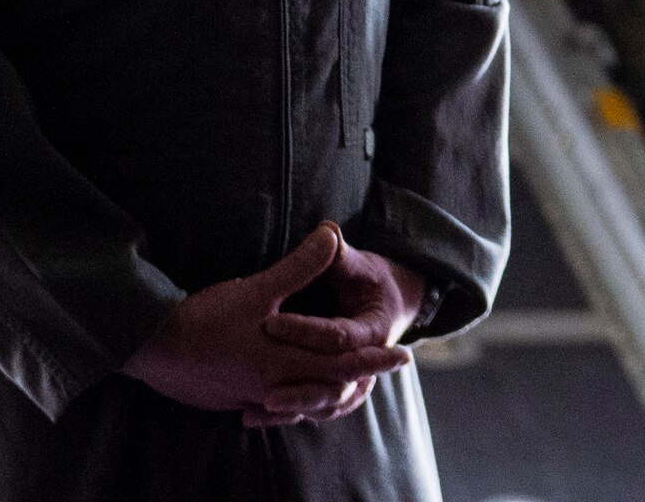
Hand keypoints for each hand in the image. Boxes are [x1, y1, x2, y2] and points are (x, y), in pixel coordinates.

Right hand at [123, 222, 409, 422]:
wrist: (152, 349)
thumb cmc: (206, 320)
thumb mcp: (258, 290)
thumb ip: (300, 266)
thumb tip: (332, 233)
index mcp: (286, 360)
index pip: (342, 362)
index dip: (374, 358)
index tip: (402, 354)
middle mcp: (275, 384)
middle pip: (328, 387)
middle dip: (361, 375)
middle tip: (390, 365)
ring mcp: (253, 395)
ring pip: (302, 401)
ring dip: (327, 390)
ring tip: (348, 381)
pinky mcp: (233, 398)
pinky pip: (273, 406)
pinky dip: (292, 401)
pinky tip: (290, 395)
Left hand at [251, 230, 426, 429]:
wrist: (394, 301)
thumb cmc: (371, 279)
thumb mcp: (356, 264)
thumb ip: (337, 254)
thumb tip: (328, 229)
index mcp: (372, 329)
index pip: (337, 336)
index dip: (304, 330)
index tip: (270, 323)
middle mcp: (362, 360)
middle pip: (331, 383)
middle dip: (298, 390)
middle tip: (264, 393)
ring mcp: (347, 377)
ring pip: (322, 404)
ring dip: (292, 408)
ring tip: (257, 408)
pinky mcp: (330, 385)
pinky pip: (311, 408)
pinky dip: (286, 414)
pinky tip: (251, 415)